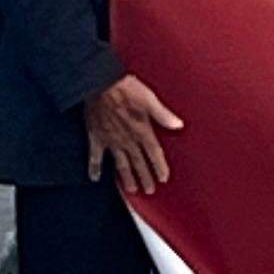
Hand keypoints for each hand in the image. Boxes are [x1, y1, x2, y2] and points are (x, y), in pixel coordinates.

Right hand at [82, 74, 182, 193]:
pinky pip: (95, 157)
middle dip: (145, 177)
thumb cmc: (125, 88)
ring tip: (132, 190)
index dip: (159, 167)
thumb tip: (178, 125)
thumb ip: (163, 115)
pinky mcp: (97, 138)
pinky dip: (95, 168)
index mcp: (142, 130)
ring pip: (121, 164)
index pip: (154, 153)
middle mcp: (127, 140)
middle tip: (149, 190)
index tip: (163, 178)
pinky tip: (94, 178)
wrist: (99, 83)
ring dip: (127, 178)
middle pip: (138, 163)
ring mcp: (111, 141)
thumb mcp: (149, 99)